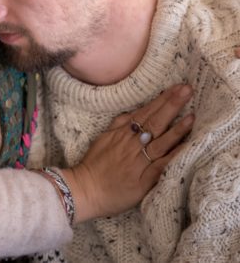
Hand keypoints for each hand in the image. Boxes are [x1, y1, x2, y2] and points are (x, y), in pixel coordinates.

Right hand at [61, 84, 193, 222]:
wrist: (86, 190)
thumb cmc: (93, 166)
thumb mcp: (102, 139)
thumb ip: (117, 125)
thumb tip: (130, 113)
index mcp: (122, 134)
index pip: (145, 113)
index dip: (161, 100)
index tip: (176, 88)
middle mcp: (131, 145)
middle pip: (154, 122)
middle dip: (172, 105)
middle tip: (187, 90)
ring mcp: (138, 162)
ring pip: (160, 142)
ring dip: (177, 129)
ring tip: (192, 116)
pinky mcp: (143, 180)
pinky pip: (162, 165)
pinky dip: (174, 156)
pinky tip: (186, 147)